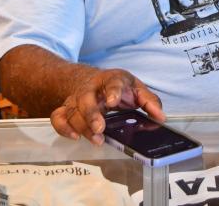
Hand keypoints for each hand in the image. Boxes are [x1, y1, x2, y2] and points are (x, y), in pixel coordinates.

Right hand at [49, 68, 163, 142]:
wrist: (90, 80)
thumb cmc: (117, 87)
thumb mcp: (136, 88)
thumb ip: (150, 101)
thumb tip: (160, 117)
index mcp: (112, 80)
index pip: (113, 82)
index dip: (113, 91)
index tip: (113, 102)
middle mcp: (91, 88)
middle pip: (86, 99)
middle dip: (92, 114)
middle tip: (100, 128)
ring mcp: (77, 99)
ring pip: (72, 111)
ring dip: (82, 126)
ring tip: (96, 139)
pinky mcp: (67, 109)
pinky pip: (58, 117)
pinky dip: (63, 128)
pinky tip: (74, 137)